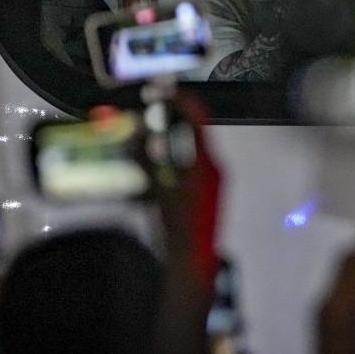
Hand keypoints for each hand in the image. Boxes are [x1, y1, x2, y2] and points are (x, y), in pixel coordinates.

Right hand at [130, 90, 222, 353]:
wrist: (195, 264)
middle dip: (170, 117)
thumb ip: (149, 163)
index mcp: (207, 166)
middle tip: (151, 108)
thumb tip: (141, 138)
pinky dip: (171, 155)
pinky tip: (155, 161)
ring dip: (170, 137)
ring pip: (189, 146)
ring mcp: (211, 181)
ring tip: (148, 132)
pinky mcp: (204, 191)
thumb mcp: (160, 194)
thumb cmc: (184, 234)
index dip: (182, 100)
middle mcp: (213, 170)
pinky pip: (187, 162)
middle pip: (193, 130)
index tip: (165, 89)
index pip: (198, 120)